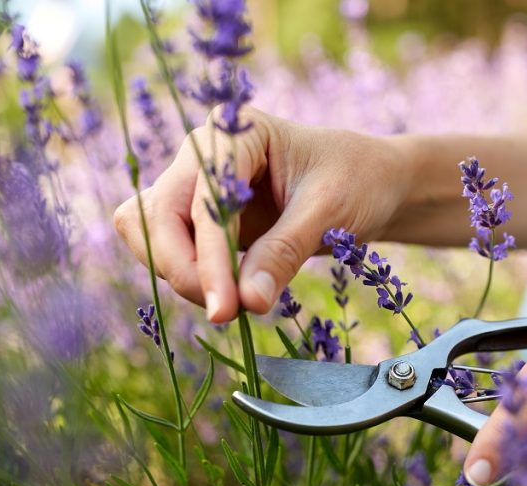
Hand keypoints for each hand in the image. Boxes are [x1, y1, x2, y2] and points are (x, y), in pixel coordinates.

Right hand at [114, 107, 410, 321]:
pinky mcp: (200, 218)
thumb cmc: (359, 181)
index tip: (226, 308)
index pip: (201, 200)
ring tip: (233, 304)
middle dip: (182, 268)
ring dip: (180, 274)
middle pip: (155, 214)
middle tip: (225, 312)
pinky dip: (188, 276)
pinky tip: (227, 295)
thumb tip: (246, 302)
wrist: (375, 184)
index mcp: (235, 131)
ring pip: (152, 233)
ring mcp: (197, 184)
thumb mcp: (329, 212)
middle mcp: (205, 152)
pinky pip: (170, 249)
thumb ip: (284, 252)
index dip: (207, 257)